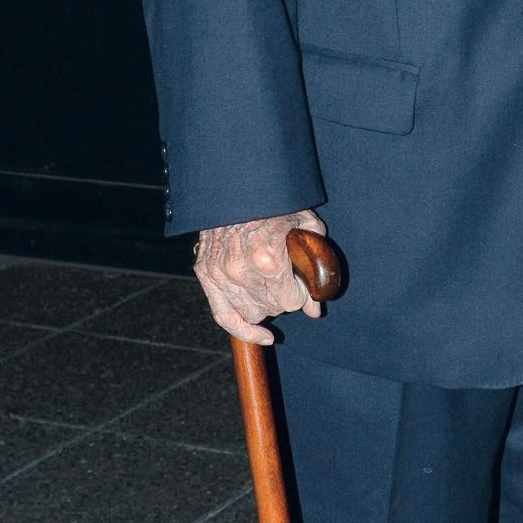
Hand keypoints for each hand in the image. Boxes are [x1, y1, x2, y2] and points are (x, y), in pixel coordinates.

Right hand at [194, 212, 327, 345]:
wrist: (236, 187)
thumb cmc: (275, 203)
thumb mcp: (305, 226)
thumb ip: (315, 267)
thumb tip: (315, 309)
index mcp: (268, 260)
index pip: (291, 302)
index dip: (300, 293)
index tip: (300, 282)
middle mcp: (242, 272)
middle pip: (272, 308)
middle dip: (284, 297)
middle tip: (285, 277)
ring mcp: (221, 275)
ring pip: (252, 313)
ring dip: (264, 304)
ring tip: (269, 285)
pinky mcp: (206, 274)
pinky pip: (223, 315)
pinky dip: (242, 329)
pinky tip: (261, 335)